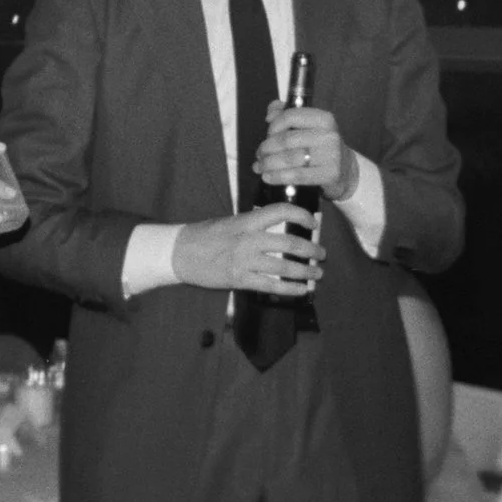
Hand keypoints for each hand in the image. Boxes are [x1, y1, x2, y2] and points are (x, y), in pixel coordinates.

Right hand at [173, 202, 322, 297]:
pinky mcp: (239, 279)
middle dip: (311, 249)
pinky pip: (271, 285)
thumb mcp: (230, 222)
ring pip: (284, 267)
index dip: (302, 216)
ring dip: (306, 271)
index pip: (281, 211)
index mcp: (247, 220)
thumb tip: (277, 227)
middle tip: (321, 254)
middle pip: (289, 243)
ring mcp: (245, 260)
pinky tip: (301, 290)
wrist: (180, 252)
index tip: (313, 222)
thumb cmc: (205, 235)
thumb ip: (253, 224)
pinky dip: (290, 289)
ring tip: (317, 273)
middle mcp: (249, 239)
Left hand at [254, 103, 355, 203]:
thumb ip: (288, 115)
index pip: (291, 116)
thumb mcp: (309, 127)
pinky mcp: (330, 174)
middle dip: (266, 148)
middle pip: (287, 140)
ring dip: (268, 164)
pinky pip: (297, 176)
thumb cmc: (321, 147)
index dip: (273, 126)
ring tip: (259, 167)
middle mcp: (329, 135)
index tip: (267, 135)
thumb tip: (270, 113)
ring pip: (289, 159)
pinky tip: (268, 177)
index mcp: (323, 118)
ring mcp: (331, 156)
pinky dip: (278, 177)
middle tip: (259, 155)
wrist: (346, 170)